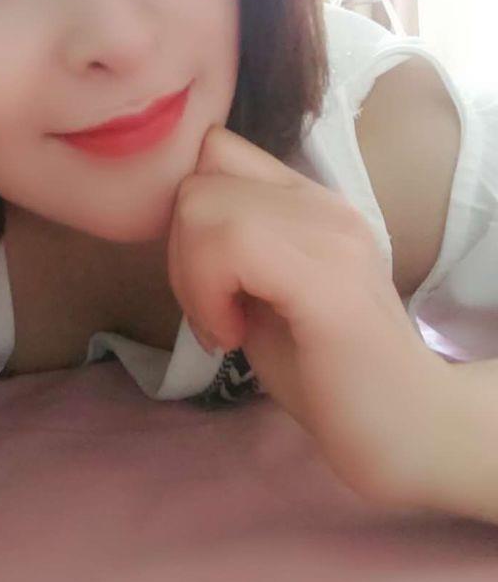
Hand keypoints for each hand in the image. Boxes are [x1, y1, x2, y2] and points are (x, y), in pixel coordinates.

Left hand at [167, 124, 452, 508]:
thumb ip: (227, 250)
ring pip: (202, 203)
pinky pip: (229, 244)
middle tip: (213, 313)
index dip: (188, 211)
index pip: (216, 150)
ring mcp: (328, 231)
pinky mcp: (326, 276)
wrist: (406, 431)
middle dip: (180, 250)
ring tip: (225, 326)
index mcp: (307, 201)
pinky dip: (207, 292)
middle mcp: (321, 201)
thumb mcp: (260, 296)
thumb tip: (174, 228)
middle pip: (198, 177)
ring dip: (191, 275)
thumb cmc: (329, 376)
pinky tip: (233, 336)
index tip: (204, 279)